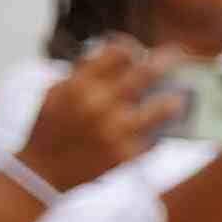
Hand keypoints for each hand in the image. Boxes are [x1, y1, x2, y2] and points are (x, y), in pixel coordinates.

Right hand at [19, 37, 177, 188]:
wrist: (42, 171)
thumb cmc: (51, 126)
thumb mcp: (57, 91)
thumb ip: (86, 71)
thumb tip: (120, 50)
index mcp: (79, 85)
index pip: (119, 52)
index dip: (131, 49)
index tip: (139, 53)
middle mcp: (99, 105)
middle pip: (147, 72)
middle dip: (168, 60)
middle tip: (178, 56)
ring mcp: (115, 131)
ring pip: (163, 107)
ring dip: (174, 100)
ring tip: (180, 99)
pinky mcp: (126, 155)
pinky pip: (154, 138)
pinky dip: (158, 133)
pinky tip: (161, 130)